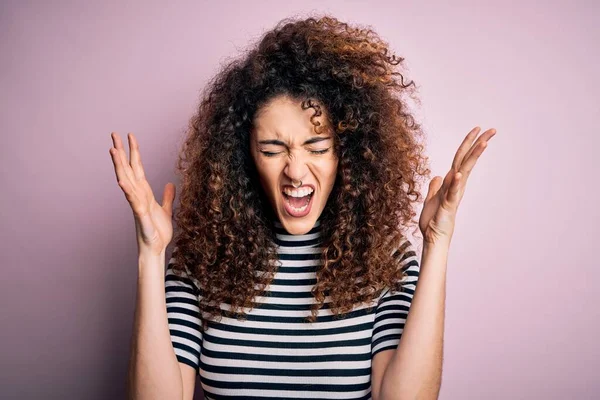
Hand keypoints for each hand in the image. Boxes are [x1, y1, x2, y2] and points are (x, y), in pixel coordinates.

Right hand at [109, 132, 175, 255]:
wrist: (155, 249)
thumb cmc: (158, 232)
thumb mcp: (167, 210)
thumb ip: (168, 196)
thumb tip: (170, 183)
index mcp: (144, 192)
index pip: (137, 167)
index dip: (134, 151)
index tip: (130, 135)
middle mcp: (138, 195)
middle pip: (127, 169)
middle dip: (121, 151)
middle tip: (113, 133)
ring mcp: (137, 204)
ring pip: (126, 181)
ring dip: (119, 166)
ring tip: (113, 150)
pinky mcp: (140, 215)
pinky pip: (133, 201)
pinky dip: (128, 191)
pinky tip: (122, 181)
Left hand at [419, 126, 496, 245]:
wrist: (433, 237)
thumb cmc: (434, 220)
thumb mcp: (432, 199)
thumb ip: (436, 187)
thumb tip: (438, 176)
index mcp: (452, 182)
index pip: (461, 158)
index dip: (468, 143)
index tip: (478, 129)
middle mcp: (456, 186)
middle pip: (467, 160)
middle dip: (478, 143)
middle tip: (492, 129)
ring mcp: (454, 194)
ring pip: (464, 172)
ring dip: (473, 157)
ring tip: (483, 143)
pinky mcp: (448, 205)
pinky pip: (452, 192)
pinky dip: (455, 183)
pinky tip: (457, 173)